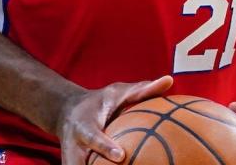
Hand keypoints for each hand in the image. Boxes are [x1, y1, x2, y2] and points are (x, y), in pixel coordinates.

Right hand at [58, 75, 173, 164]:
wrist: (66, 114)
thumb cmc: (99, 102)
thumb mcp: (117, 92)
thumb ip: (141, 90)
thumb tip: (169, 80)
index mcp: (84, 126)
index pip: (94, 138)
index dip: (106, 147)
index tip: (120, 156)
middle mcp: (74, 148)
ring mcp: (72, 163)